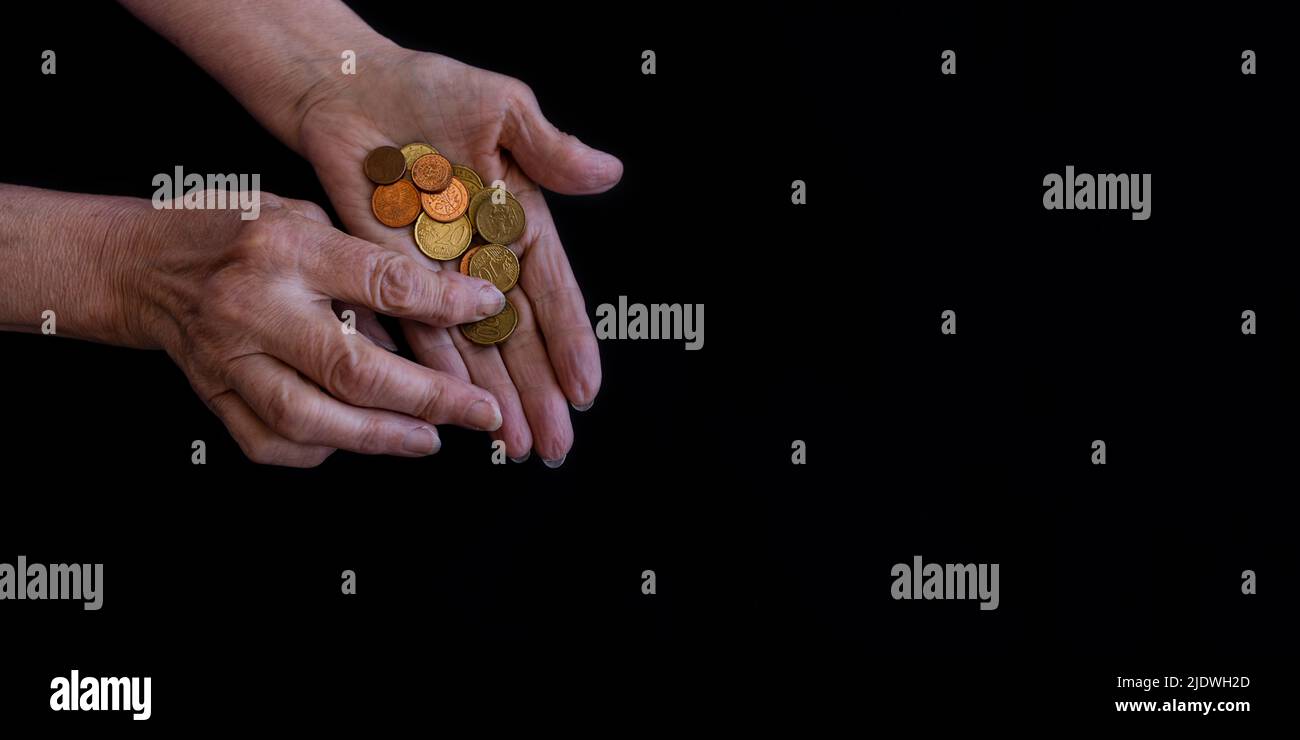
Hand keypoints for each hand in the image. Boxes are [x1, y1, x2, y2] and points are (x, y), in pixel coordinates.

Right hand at [138, 194, 508, 465]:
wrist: (144, 264)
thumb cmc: (237, 233)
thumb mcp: (305, 218)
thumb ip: (363, 266)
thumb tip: (435, 316)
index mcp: (285, 247)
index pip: (382, 282)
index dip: (444, 303)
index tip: (489, 310)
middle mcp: (254, 307)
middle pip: (352, 369)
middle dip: (428, 398)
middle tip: (480, 413)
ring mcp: (229, 359)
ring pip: (312, 419)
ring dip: (381, 437)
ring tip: (428, 439)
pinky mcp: (213, 397)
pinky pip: (272, 443)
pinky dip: (321, 449)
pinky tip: (357, 438)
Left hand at [296, 47, 622, 465]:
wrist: (354, 86)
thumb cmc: (432, 91)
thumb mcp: (503, 110)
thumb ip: (551, 149)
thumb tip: (609, 173)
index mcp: (519, 222)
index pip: (552, 292)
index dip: (570, 341)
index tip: (585, 388)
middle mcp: (483, 257)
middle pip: (518, 335)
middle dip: (538, 392)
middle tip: (557, 443)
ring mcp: (438, 271)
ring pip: (473, 345)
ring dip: (496, 397)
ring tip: (518, 444)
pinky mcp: (390, 273)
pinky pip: (416, 327)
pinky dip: (438, 367)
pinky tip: (456, 405)